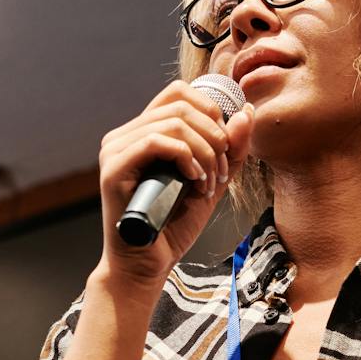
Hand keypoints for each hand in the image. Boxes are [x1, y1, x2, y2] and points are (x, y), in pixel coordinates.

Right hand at [95, 80, 255, 288]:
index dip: (211, 109)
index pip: (179, 93)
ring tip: (210, 182)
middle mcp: (124, 135)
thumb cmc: (174, 226)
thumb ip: (230, 149)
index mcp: (143, 132)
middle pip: (181, 104)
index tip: (226, 146)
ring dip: (205, 152)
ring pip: (174, 122)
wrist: (148, 266)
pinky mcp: (113, 169)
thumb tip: (247, 111)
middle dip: (215, 135)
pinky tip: (195, 181)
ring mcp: (116, 149)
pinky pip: (157, 142)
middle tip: (222, 171)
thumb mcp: (213, 181)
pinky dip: (187, 158)